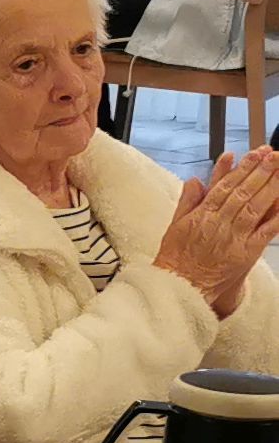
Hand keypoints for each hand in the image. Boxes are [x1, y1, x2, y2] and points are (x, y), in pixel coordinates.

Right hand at [155, 148, 278, 312]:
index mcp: (202, 214)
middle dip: (260, 171)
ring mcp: (234, 236)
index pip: (225, 185)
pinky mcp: (247, 252)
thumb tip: (195, 180)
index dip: (241, 168)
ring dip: (270, 186)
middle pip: (243, 192)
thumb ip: (187, 201)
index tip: (253, 154)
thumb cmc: (176, 259)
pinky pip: (266, 231)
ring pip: (255, 206)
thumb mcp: (174, 226)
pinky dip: (276, 216)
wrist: (181, 288)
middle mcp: (219, 222)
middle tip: (273, 155)